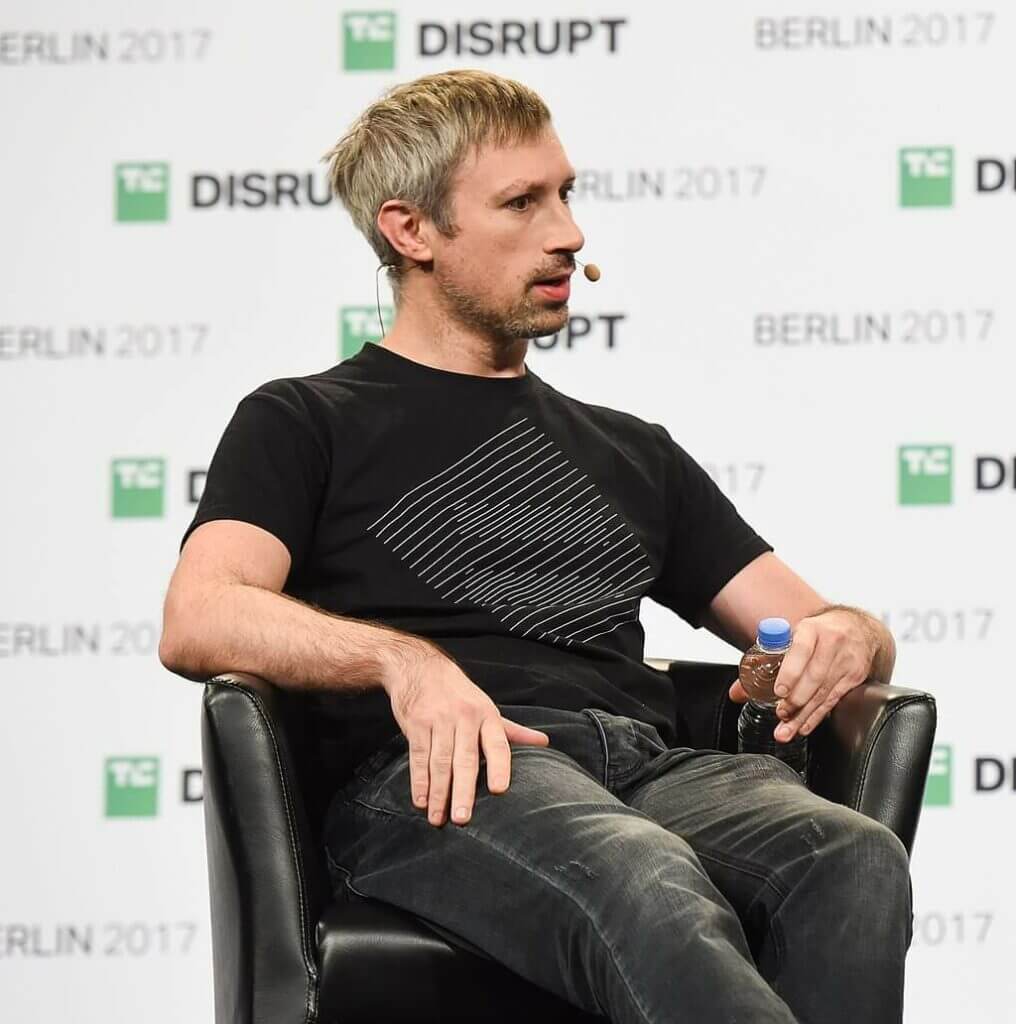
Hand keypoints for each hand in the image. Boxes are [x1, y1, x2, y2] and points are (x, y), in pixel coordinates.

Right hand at [380, 643, 549, 827]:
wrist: (421, 668)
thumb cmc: (460, 694)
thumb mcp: (488, 708)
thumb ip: (513, 730)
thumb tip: (544, 742)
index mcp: (487, 716)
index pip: (498, 744)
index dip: (499, 767)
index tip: (500, 790)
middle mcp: (465, 717)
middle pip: (465, 759)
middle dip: (463, 790)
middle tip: (463, 818)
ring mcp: (439, 720)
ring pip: (440, 761)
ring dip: (438, 793)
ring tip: (439, 819)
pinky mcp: (416, 723)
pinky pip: (419, 756)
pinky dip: (419, 781)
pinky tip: (421, 801)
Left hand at [727, 609, 882, 742]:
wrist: (856, 628)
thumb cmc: (818, 632)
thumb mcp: (794, 636)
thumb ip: (766, 660)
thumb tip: (737, 692)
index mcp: (811, 629)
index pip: (802, 650)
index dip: (791, 672)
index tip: (779, 691)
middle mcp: (831, 644)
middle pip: (815, 676)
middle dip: (796, 699)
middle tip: (781, 714)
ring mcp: (846, 661)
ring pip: (824, 693)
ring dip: (803, 715)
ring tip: (787, 730)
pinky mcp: (854, 677)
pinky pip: (833, 700)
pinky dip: (817, 716)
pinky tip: (804, 726)